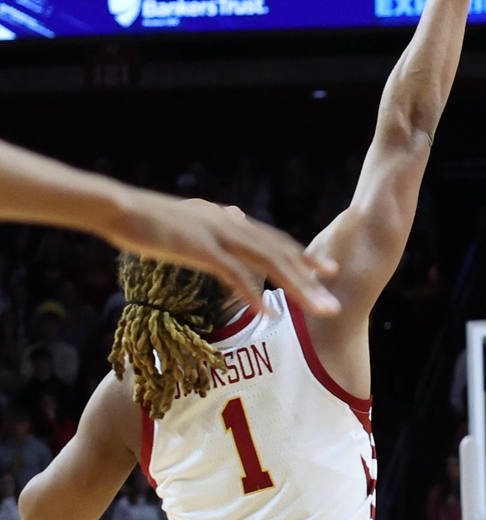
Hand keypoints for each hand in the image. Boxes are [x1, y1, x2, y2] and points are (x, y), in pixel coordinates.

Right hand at [106, 193, 341, 318]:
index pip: (274, 239)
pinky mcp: (200, 248)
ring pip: (268, 262)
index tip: (327, 271)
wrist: (118, 208)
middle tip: (334, 299)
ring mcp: (217, 235)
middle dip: (310, 278)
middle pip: (280, 252)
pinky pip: (234, 274)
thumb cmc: (147, 220)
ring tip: (316, 309)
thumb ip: (211, 228)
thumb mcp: (187, 223)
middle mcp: (230, 224)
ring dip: (296, 287)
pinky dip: (253, 293)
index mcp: (228, 219)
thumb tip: (227, 226)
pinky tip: (268, 311)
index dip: (302, 256)